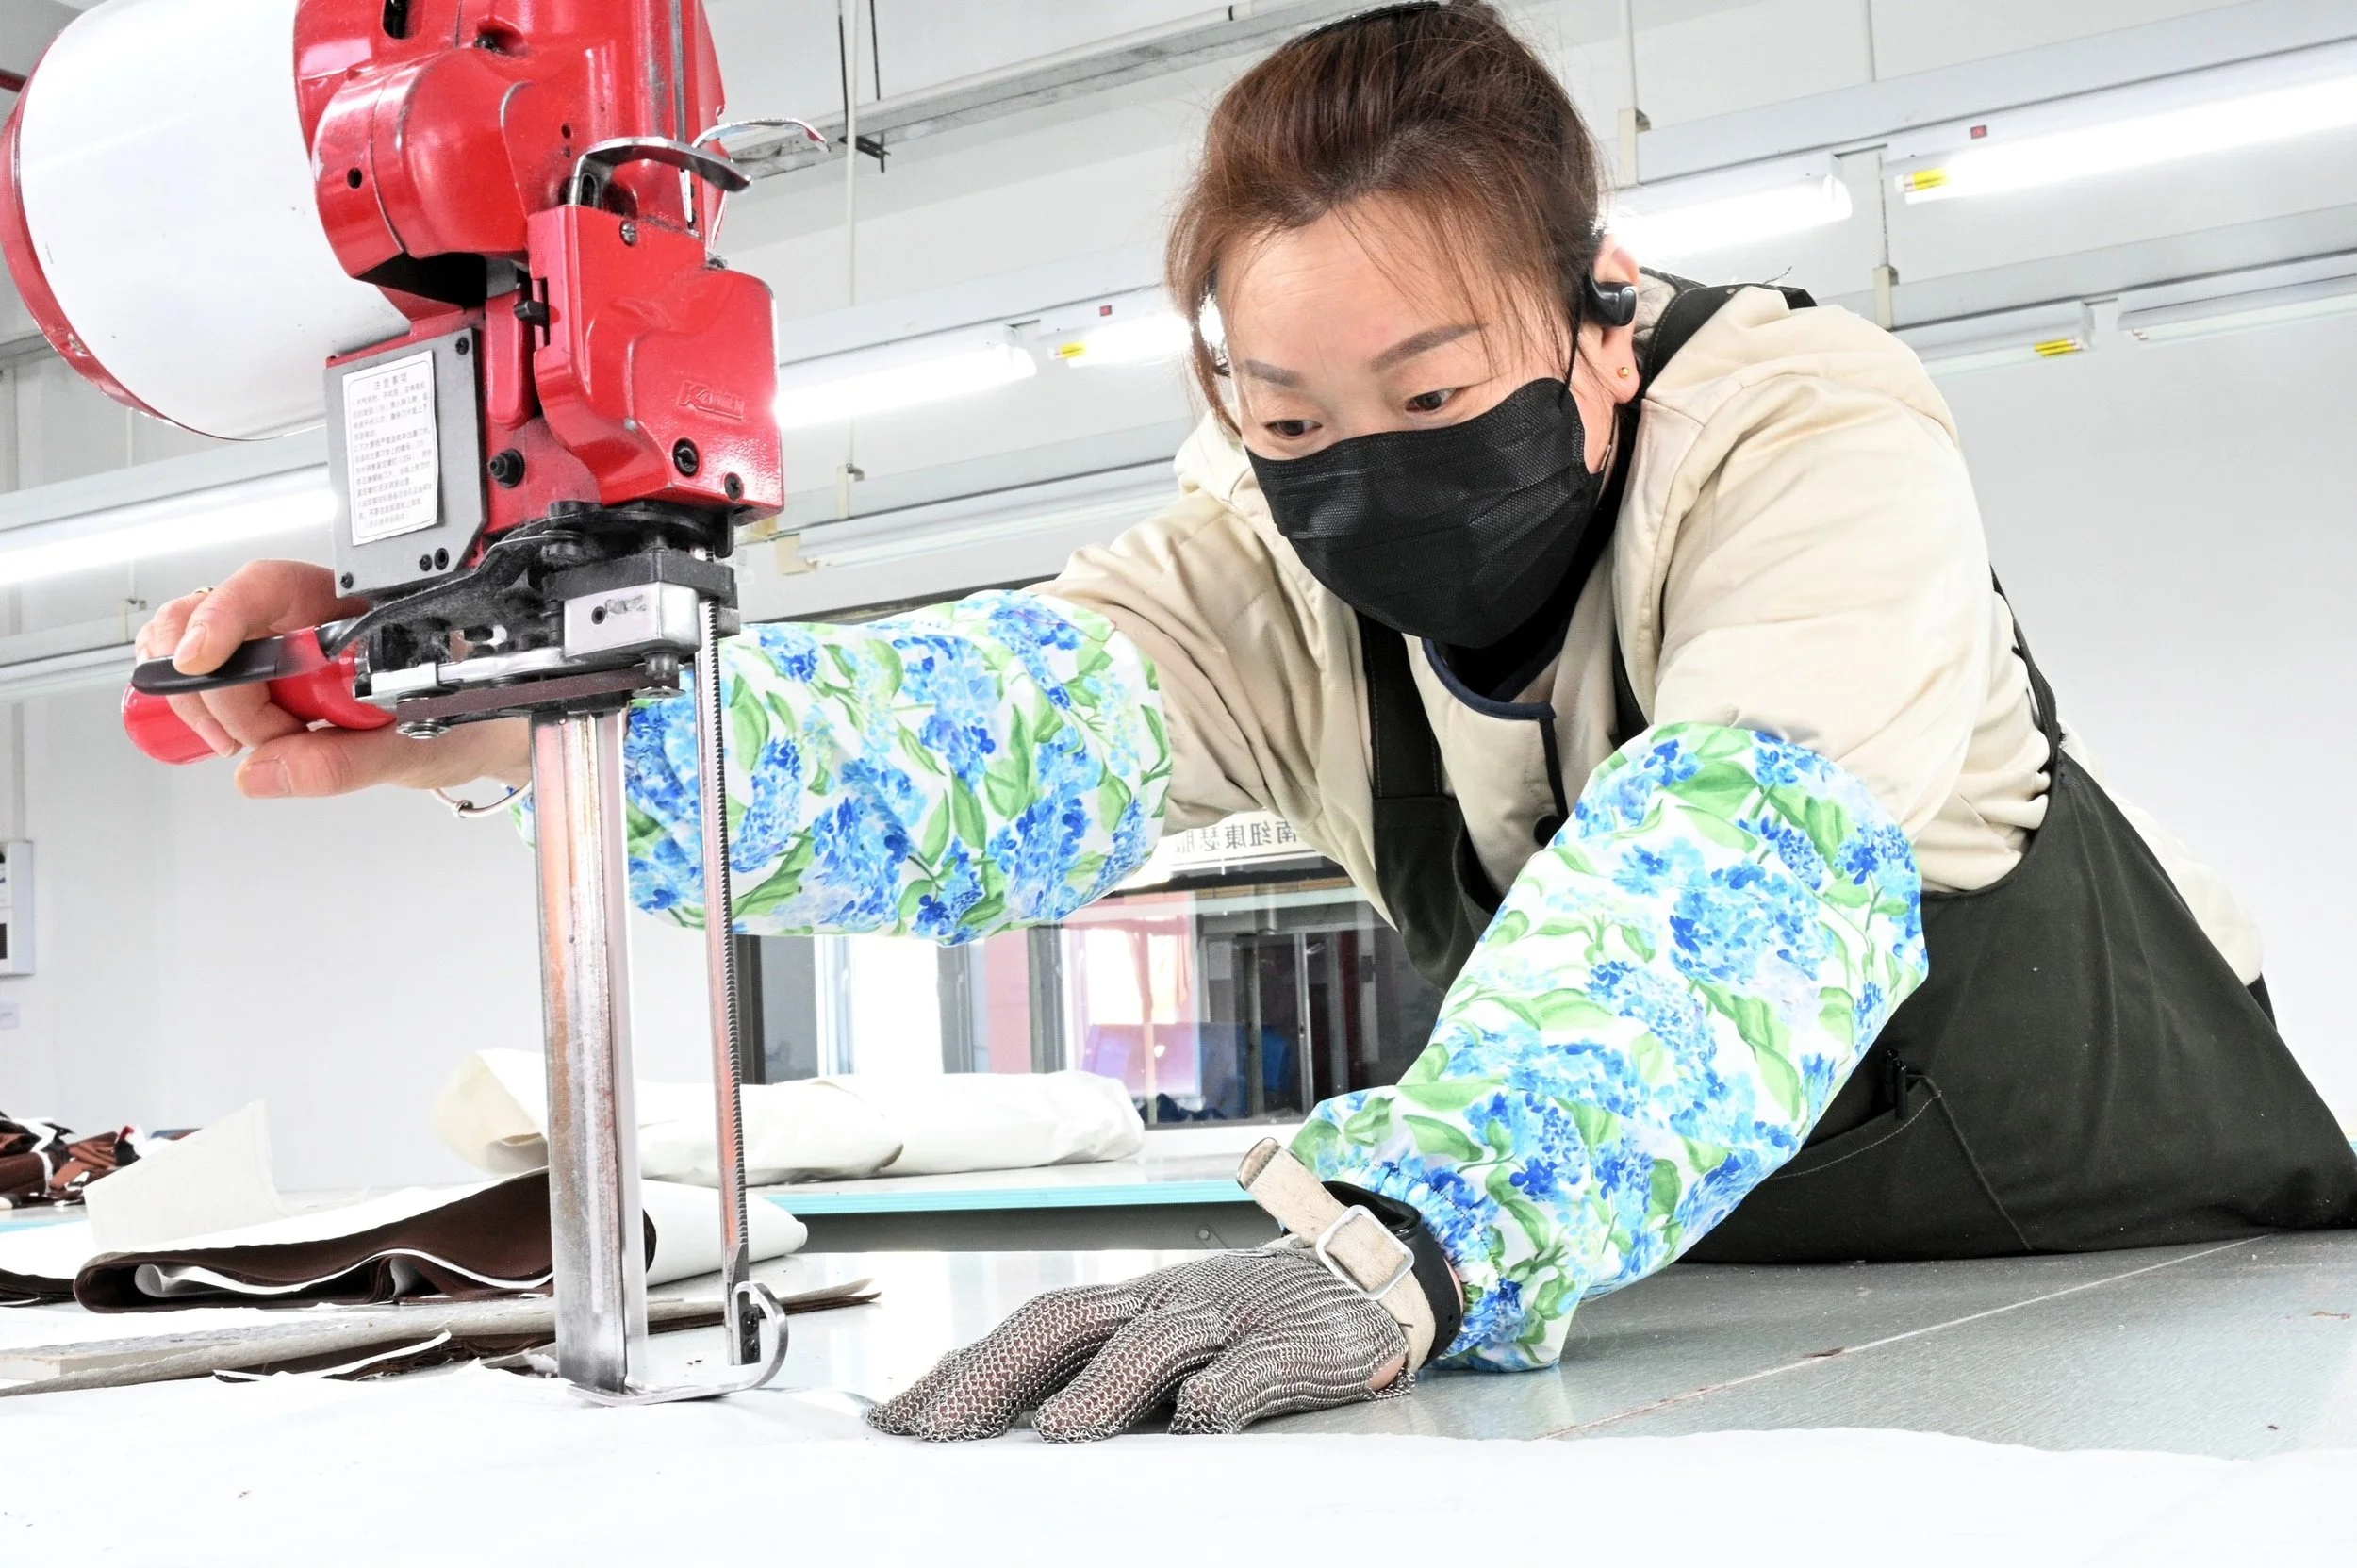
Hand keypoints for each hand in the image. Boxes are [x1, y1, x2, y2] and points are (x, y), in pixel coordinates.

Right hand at [135, 560, 529, 797]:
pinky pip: (202, 681)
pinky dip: (204, 713)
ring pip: (192, 647)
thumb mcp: (410, 746)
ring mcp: (275, 644)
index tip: (200, 661)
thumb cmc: (457, 720)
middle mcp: (305, 617)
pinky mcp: (257, 676)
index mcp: (351, 609)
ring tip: (270, 744)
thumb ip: (342, 761)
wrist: (475, 735)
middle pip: (211, 618)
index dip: (222, 617)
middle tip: (266, 739)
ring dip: (210, 705)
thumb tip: (264, 771)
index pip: (266, 586)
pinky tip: (246, 740)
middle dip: (220, 689)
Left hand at [868, 1243, 1415, 1441]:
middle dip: (995, 1375)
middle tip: (933, 1434)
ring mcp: (1224, 1322)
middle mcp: (1160, 1304)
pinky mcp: (1289, 1348)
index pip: (1026, 1328)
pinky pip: (1253, 1369)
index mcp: (1123, 1306)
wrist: (1361, 1278)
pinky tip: (1197, 1417)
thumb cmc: (1243, 1320)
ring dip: (1103, 1385)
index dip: (962, 1368)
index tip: (895, 1421)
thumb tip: (993, 1414)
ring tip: (1056, 1433)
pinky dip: (1223, 1390)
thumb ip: (1091, 1368)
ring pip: (1153, 1344)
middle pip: (1064, 1324)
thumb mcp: (1162, 1335)